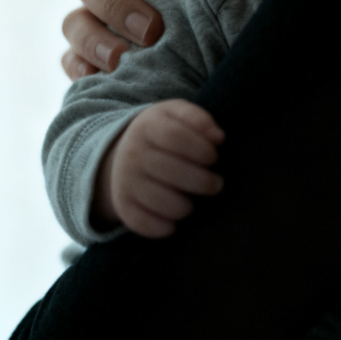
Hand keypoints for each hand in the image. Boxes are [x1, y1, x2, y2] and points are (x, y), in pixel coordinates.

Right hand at [61, 0, 190, 78]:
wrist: (234, 39)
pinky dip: (81, 67)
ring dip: (96, 37)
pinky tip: (100, 78)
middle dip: (119, 1)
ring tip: (124, 59)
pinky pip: (69, 60)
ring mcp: (97, 17)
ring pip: (75, 19)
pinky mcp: (90, 56)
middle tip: (154, 28)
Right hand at [93, 100, 224, 238]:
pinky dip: (162, 227)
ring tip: (193, 203)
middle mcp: (133, 153)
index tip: (214, 157)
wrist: (125, 150)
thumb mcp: (177, 113)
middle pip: (171, 171)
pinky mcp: (122, 204)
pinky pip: (142, 222)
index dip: (200, 149)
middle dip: (201, 181)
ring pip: (159, 200)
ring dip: (184, 206)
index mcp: (148, 125)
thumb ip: (199, 119)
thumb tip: (218, 137)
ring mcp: (125, 180)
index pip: (176, 136)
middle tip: (216, 185)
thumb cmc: (163, 131)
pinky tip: (174, 222)